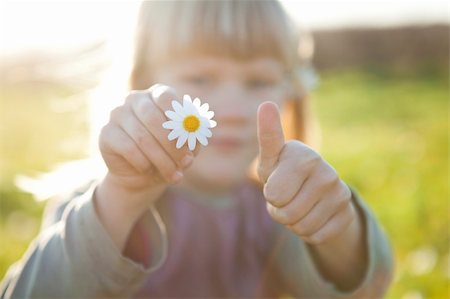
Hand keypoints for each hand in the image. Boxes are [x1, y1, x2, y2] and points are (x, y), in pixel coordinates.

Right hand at [99, 84, 196, 192]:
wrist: (141, 174)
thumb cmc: (169, 154)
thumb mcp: (187, 147)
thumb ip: (193, 140)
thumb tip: (191, 143)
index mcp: (158, 95)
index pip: (167, 98)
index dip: (180, 120)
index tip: (189, 142)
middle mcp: (136, 99)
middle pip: (154, 118)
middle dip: (172, 145)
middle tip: (185, 163)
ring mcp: (118, 114)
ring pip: (142, 137)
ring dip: (162, 160)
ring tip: (174, 175)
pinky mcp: (106, 132)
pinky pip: (128, 148)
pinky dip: (143, 163)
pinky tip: (148, 170)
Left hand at [257, 102, 355, 244]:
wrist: (317, 195)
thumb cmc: (284, 174)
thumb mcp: (271, 161)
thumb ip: (268, 139)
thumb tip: (266, 103)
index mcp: (302, 154)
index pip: (275, 179)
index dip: (270, 170)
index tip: (266, 120)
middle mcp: (325, 170)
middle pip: (282, 210)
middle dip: (277, 210)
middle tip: (284, 197)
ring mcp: (339, 191)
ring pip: (298, 225)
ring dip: (291, 222)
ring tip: (298, 204)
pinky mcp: (347, 213)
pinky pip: (314, 235)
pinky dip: (307, 232)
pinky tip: (313, 215)